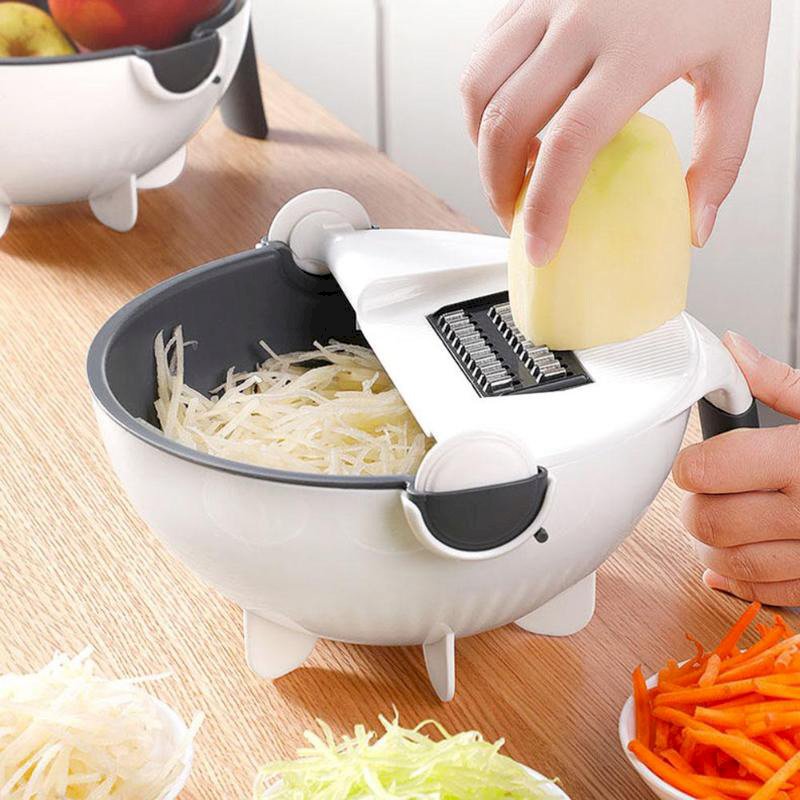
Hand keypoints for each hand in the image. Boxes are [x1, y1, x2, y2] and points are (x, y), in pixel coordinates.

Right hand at [460, 0, 770, 264]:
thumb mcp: (740, 69)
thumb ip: (722, 154)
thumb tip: (697, 224)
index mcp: (636, 48)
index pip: (571, 143)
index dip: (546, 206)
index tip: (539, 247)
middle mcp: (580, 21)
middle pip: (507, 123)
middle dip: (499, 185)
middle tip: (516, 215)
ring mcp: (546, 3)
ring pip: (480, 89)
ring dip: (481, 146)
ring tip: (507, 171)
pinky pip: (483, 58)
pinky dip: (483, 104)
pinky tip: (509, 123)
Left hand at [673, 332, 799, 605]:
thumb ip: (779, 382)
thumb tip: (732, 350)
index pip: (709, 470)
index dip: (690, 465)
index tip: (692, 462)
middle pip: (712, 520)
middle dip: (694, 506)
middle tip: (701, 494)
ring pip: (731, 562)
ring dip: (708, 546)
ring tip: (714, 524)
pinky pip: (766, 592)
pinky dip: (739, 580)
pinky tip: (729, 562)